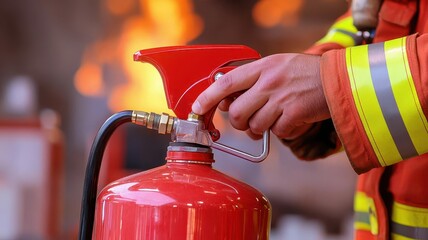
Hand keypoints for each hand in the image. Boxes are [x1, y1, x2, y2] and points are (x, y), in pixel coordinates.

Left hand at [191, 53, 329, 139]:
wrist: (338, 79)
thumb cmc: (304, 73)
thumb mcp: (276, 66)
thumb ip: (252, 81)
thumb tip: (225, 101)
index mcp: (262, 68)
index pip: (226, 82)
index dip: (208, 97)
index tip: (197, 108)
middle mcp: (269, 82)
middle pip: (237, 113)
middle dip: (239, 123)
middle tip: (248, 121)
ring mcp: (281, 98)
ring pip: (255, 126)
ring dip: (261, 129)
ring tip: (273, 119)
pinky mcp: (294, 113)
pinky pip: (277, 132)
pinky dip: (282, 132)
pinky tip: (291, 121)